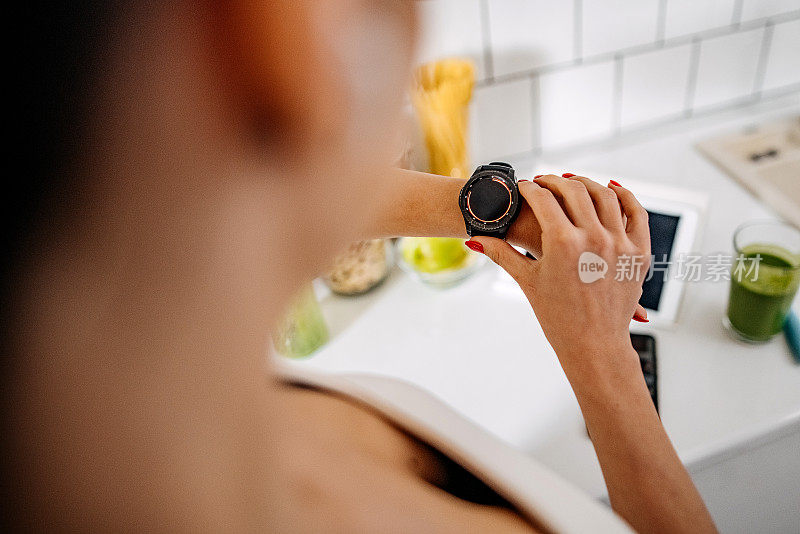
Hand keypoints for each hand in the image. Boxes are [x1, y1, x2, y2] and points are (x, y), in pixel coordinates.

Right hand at [468, 175, 650, 379]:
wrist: (593, 345)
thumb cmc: (557, 317)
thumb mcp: (527, 280)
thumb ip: (501, 254)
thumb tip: (473, 240)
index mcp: (563, 244)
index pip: (543, 199)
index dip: (529, 189)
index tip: (524, 187)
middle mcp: (594, 238)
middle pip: (574, 190)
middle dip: (555, 181)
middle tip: (544, 182)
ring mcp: (620, 243)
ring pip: (605, 195)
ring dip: (586, 183)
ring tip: (572, 183)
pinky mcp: (638, 252)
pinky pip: (635, 212)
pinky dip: (624, 196)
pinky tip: (609, 189)